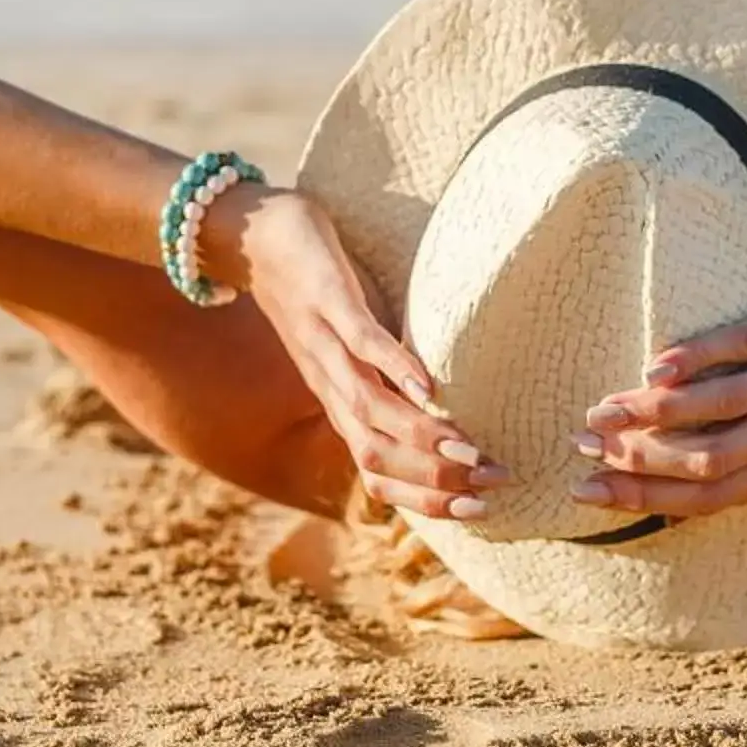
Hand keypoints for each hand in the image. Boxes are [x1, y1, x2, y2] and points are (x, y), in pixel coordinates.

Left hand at [216, 185, 506, 520]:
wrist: (254, 237)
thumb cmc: (317, 293)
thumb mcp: (352, 347)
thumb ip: (387, 377)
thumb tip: (440, 401)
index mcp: (338, 403)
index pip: (377, 473)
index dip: (425, 499)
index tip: (479, 510)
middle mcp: (329, 385)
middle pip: (375, 454)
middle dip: (434, 479)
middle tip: (491, 483)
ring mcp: (325, 345)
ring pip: (368, 408)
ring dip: (418, 436)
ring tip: (469, 450)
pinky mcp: (327, 301)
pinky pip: (360, 342)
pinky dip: (394, 369)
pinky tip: (430, 388)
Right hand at [569, 267, 746, 518]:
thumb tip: (704, 469)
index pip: (714, 497)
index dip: (648, 502)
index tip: (591, 498)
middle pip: (707, 459)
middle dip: (638, 460)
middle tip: (584, 448)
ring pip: (720, 406)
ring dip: (653, 410)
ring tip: (604, 408)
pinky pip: (746, 345)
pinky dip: (697, 357)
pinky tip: (657, 362)